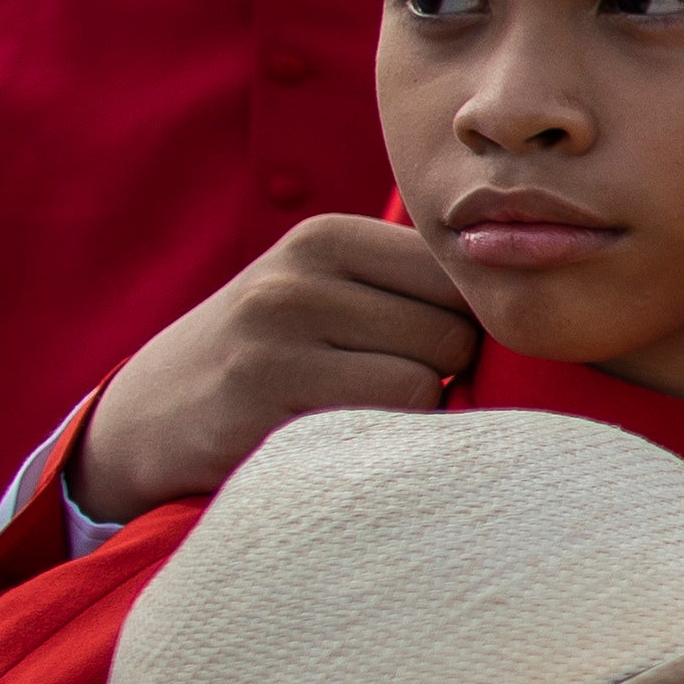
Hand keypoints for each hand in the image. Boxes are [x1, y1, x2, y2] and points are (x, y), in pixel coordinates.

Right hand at [68, 222, 476, 521]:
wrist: (145, 422)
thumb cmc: (271, 358)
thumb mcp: (327, 298)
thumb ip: (413, 291)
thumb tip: (539, 312)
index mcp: (328, 238)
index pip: (463, 278)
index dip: (466, 328)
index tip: (425, 355)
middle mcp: (299, 276)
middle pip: (456, 334)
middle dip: (441, 376)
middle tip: (376, 394)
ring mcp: (275, 336)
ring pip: (428, 383)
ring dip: (412, 417)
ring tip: (352, 416)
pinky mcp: (262, 400)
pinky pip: (384, 426)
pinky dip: (380, 445)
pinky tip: (333, 441)